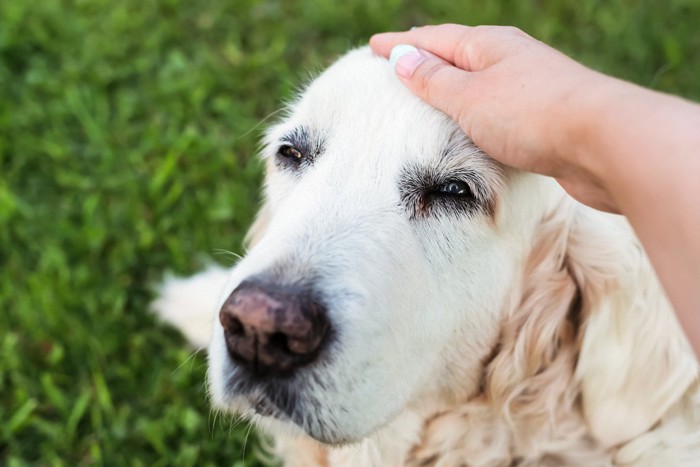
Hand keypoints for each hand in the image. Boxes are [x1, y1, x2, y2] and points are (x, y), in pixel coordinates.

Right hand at [370, 24, 618, 211]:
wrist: (602, 142)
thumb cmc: (531, 114)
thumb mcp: (469, 96)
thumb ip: (434, 80)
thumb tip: (402, 58)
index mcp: (489, 46)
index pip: (433, 39)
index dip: (400, 44)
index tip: (372, 48)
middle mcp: (510, 59)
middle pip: (458, 54)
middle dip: (425, 58)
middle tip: (398, 63)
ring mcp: (528, 86)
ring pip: (478, 81)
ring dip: (450, 85)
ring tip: (427, 93)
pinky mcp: (541, 117)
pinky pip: (494, 106)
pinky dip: (472, 110)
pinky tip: (470, 124)